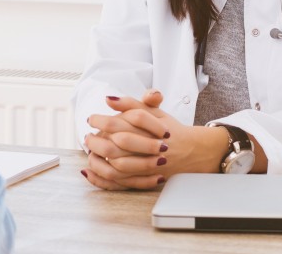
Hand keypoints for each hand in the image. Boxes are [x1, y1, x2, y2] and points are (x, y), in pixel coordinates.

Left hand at [82, 91, 230, 190]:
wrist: (194, 150)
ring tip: (90, 152)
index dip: (101, 120)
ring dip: (101, 159)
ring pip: (120, 165)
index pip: (120, 122)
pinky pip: (124, 182)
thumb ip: (130, 103)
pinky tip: (95, 170)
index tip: (91, 118)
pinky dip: (106, 178)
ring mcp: (151, 164)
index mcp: (150, 127)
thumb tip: (108, 98)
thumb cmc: (169, 129)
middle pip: (118, 144)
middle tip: (87, 136)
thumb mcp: (153, 111)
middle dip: (98, 141)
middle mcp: (151, 146)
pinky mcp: (149, 178)